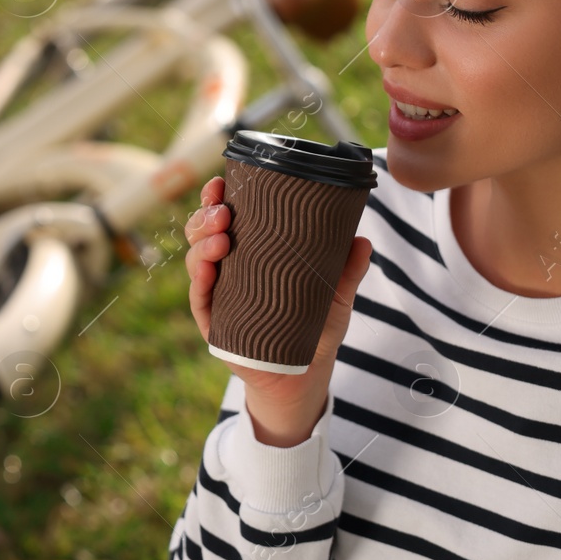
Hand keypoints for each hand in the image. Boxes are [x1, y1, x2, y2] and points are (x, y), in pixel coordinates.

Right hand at [184, 175, 372, 446]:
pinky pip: (199, 299)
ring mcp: (217, 296)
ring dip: (202, 243)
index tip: (221, 181)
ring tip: (221, 237)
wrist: (303, 378)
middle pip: (204, 232)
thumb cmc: (314, 330)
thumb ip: (348, 271)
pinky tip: (206, 270)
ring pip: (197, 260)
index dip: (219, 197)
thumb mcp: (335, 297)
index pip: (227, 217)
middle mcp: (228, 269)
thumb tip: (364, 240)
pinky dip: (200, 281)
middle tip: (223, 210)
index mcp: (250, 253)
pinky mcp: (214, 324)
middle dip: (206, 215)